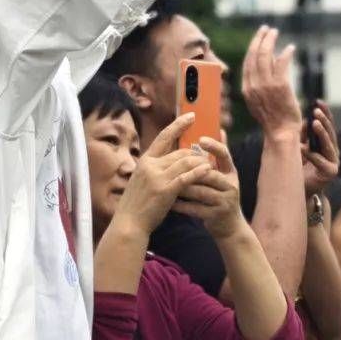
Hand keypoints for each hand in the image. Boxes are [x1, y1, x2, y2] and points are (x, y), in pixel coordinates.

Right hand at [111, 116, 212, 235]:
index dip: (179, 125)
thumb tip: (170, 160)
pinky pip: (186, 177)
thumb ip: (154, 168)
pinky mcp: (165, 190)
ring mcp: (157, 177)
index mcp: (145, 161)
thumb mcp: (141, 180)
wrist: (129, 223)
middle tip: (208, 155)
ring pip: (185, 162)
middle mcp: (150, 165)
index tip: (191, 116)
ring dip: (200, 162)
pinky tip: (208, 170)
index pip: (164, 136)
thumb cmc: (136, 204)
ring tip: (211, 163)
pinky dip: (199, 172)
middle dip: (196, 153)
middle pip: (179, 152)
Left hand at [172, 138, 244, 239]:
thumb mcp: (224, 175)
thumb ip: (219, 156)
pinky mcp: (217, 215)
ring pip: (201, 192)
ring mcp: (225, 201)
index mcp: (231, 172)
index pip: (225, 155)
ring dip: (183, 188)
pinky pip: (196, 209)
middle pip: (210, 174)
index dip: (214, 146)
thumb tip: (220, 129)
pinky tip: (170, 202)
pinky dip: (182, 206)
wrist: (229, 226)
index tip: (200, 139)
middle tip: (173, 167)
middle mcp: (231, 185)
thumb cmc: (220, 195)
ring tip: (167, 184)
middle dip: (191, 171)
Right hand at [242, 26, 300, 136]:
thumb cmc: (273, 118)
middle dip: (260, 39)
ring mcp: (266, 85)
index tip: (259, 37)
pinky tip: (290, 48)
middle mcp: (254, 85)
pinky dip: (286, 54)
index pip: (248, 62)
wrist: (281, 132)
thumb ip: (261, 82)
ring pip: (266, 56)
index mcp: (247, 89)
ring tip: (275, 32)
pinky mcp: (281, 86)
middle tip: (266, 28)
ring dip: (270, 41)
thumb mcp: (259, 100)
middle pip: (254, 55)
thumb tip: (271, 60)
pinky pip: (282, 63)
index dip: (253, 47)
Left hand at [301, 101, 339, 194]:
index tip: (318, 102)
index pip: (328, 125)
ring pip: (328, 144)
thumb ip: (303, 135)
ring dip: (321, 133)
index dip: (325, 113)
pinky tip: (302, 147)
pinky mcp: (330, 172)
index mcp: (328, 143)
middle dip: (324, 120)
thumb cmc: (301, 168)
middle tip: (316, 110)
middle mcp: (333, 151)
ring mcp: (334, 161)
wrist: (302, 190)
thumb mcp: (300, 147)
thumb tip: (303, 120)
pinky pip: (320, 160)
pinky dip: (311, 154)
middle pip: (330, 132)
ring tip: (315, 123)